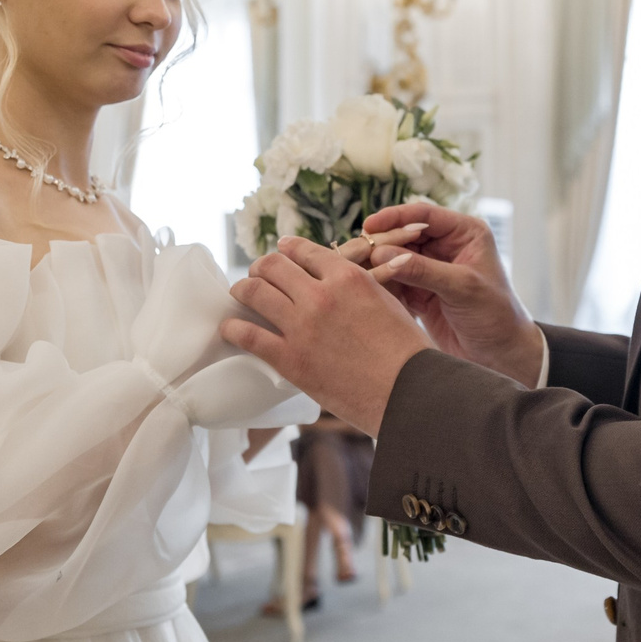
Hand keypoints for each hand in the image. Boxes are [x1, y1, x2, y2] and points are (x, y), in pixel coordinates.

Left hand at [221, 237, 433, 435]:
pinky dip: (233, 329)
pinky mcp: (290, 359)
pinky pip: (247, 335)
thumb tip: (343, 283)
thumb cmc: (407, 352)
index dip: (288, 249)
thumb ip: (361, 286)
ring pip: (254, 291)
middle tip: (258, 276)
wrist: (409, 392)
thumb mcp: (388, 302)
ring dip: (242, 290)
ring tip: (240, 295)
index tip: (281, 252)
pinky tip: (230, 329)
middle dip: (261, 267)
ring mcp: (302, 326)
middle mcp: (321, 294)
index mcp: (348, 276)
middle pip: (273, 265)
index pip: (304, 250)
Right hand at [357, 203, 545, 386]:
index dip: (395, 217)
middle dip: (382, 244)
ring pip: (395, 259)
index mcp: (465, 234)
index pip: (424, 216)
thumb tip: (382, 254)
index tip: (370, 225)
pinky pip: (394, 282)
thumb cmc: (496, 315)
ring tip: (358, 272)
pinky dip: (382, 285)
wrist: (502, 355)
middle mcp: (447, 247)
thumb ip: (423, 270)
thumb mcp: (462, 288)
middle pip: (404, 236)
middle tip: (358, 252)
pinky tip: (368, 289)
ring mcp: (432, 270)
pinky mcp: (421, 293)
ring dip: (378, 265)